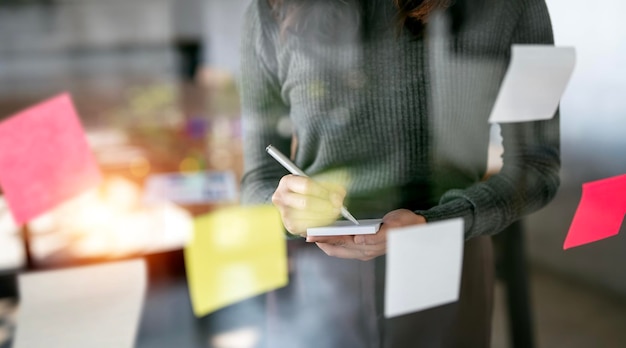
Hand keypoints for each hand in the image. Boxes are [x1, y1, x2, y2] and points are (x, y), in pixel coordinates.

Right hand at [272, 174, 345, 236]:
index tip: (336, 196)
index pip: (306, 186)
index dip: (323, 191)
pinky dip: (320, 224)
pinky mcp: (289, 226)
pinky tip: (327, 220)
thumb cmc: (308, 190)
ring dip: (325, 216)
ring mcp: (283, 213)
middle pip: (306, 203)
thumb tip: (339, 196)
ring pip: (307, 217)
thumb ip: (329, 187)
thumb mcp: (316, 183)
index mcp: (287, 182)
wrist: (295, 200)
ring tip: (335, 213)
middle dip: (325, 206)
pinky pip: (307, 227)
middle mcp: (281, 197)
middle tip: (338, 207)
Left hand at [307, 209, 426, 260]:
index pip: (342, 242)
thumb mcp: (394, 227)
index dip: (326, 239)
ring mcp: (365, 250)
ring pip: (340, 249)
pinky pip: (345, 247)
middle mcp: (365, 250)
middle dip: (321, 242)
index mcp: (369, 245)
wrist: (418, 228)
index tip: (312, 236)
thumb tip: (359, 240)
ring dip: (326, 243)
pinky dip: (334, 242)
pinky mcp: (366, 246)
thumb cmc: (406, 225)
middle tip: (306, 235)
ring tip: (313, 236)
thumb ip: (377, 236)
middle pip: (337, 248)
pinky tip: (329, 237)